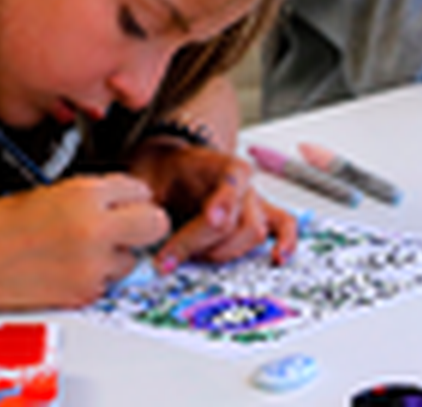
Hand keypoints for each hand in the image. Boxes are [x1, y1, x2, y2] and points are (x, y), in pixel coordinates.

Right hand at [0, 175, 169, 306]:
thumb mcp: (48, 193)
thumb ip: (91, 197)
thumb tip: (123, 204)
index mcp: (83, 194)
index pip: (139, 189)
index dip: (129, 198)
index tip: (121, 202)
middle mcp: (94, 228)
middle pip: (156, 224)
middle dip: (143, 225)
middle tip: (124, 227)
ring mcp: (92, 265)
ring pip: (133, 260)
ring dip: (116, 255)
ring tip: (80, 251)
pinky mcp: (84, 294)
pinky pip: (108, 284)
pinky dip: (94, 278)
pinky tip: (66, 268)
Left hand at [130, 140, 297, 270]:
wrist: (169, 163)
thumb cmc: (161, 171)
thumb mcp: (145, 178)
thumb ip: (144, 201)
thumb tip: (137, 224)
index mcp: (220, 165)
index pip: (228, 188)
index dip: (218, 208)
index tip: (211, 220)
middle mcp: (242, 183)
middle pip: (238, 220)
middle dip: (203, 244)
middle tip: (170, 257)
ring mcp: (252, 200)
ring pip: (253, 233)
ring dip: (222, 252)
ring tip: (192, 258)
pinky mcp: (258, 215)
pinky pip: (283, 226)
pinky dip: (285, 242)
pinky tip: (276, 258)